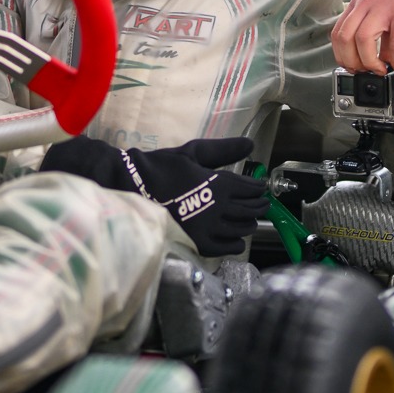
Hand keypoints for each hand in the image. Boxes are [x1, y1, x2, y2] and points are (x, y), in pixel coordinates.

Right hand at [40, 135, 267, 256]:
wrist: (133, 187)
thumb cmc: (163, 166)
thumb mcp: (193, 152)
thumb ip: (224, 150)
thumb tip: (250, 145)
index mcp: (220, 184)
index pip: (251, 188)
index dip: (258, 187)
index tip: (259, 186)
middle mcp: (219, 208)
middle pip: (251, 209)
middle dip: (258, 205)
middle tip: (259, 203)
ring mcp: (210, 229)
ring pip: (242, 229)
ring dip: (249, 223)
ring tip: (248, 219)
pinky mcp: (199, 243)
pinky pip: (227, 248)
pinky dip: (236, 243)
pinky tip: (235, 239)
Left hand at [331, 0, 393, 75]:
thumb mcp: (387, 7)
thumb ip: (380, 31)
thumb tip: (381, 58)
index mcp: (360, 2)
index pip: (338, 32)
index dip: (341, 55)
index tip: (352, 67)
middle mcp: (367, 3)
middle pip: (344, 38)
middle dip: (351, 62)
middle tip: (364, 73)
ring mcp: (385, 8)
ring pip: (362, 41)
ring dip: (369, 64)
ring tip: (382, 71)